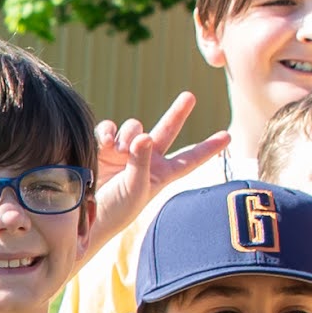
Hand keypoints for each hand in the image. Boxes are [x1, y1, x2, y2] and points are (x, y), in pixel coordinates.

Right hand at [87, 93, 221, 245]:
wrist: (84, 215)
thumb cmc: (117, 211)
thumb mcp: (136, 189)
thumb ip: (142, 161)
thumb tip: (144, 135)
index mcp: (162, 173)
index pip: (190, 158)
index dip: (208, 147)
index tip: (227, 136)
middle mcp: (146, 159)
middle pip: (167, 130)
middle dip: (177, 112)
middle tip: (189, 96)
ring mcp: (125, 151)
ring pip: (134, 126)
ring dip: (128, 134)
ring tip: (118, 151)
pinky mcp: (103, 147)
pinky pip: (109, 128)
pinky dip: (107, 132)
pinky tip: (104, 143)